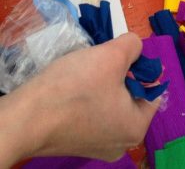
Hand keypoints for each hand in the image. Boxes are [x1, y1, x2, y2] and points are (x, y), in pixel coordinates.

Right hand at [0, 33, 159, 166]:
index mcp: (136, 128)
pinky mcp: (76, 142)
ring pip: (110, 102)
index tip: (122, 55)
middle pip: (131, 96)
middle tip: (103, 61)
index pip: (152, 90)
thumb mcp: (112, 55)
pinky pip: (93, 112)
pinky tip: (74, 86)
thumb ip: (133, 46)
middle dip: (120, 74)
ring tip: (87, 71)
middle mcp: (121, 143)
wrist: (25, 116)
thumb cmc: (75, 87)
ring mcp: (97, 146)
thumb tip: (136, 47)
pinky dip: (88, 97)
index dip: (141, 67)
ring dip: (103, 83)